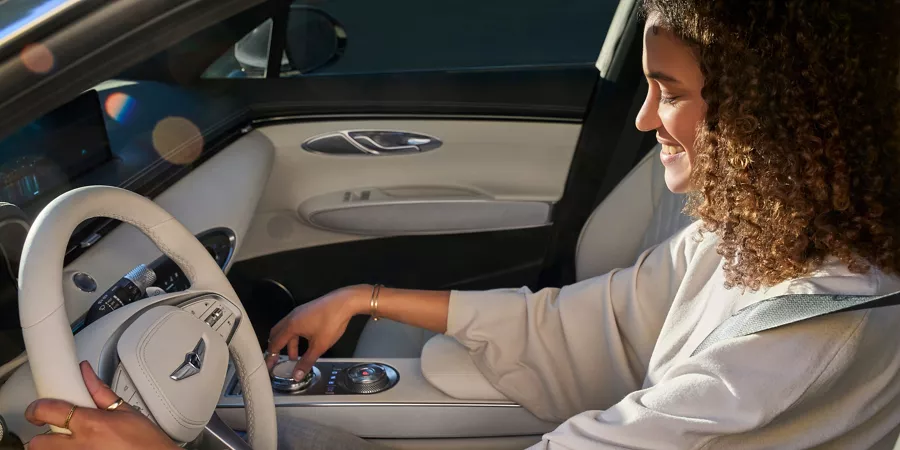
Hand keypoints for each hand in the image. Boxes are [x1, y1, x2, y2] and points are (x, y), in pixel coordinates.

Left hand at [26, 361, 176, 449]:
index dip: (36, 408)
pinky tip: (82, 449)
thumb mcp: (126, 411)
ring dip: (54, 448)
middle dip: (44, 436)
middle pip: (38, 443)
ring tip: (71, 444)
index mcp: (91, 425)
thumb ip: (100, 392)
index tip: (36, 410)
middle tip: (57, 432)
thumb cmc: (146, 442)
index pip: (48, 411)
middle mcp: (80, 446)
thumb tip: (85, 373)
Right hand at [266, 285, 369, 379]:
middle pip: (276, 334)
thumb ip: (306, 361)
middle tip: (277, 361)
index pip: (275, 343)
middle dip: (276, 348)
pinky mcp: (307, 310)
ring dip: (288, 343)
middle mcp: (291, 317)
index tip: (268, 366)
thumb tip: (296, 376)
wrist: (344, 301)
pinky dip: (295, 336)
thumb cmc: (330, 323)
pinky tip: (304, 343)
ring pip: (287, 329)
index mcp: (291, 325)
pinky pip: (294, 325)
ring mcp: (299, 312)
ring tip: (295, 357)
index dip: (271, 356)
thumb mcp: (319, 346)